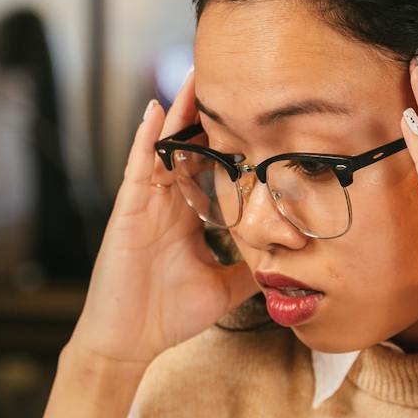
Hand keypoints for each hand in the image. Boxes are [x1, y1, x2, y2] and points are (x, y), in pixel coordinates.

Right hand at [66, 69, 258, 372]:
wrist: (127, 342)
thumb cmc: (166, 315)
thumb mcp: (224, 289)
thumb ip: (251, 271)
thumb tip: (289, 264)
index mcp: (189, 217)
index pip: (213, 168)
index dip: (232, 141)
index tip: (256, 114)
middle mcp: (168, 203)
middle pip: (190, 147)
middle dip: (208, 114)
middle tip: (233, 77)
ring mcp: (146, 203)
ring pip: (165, 146)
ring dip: (180, 111)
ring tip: (197, 75)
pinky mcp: (128, 210)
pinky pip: (138, 166)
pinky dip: (146, 137)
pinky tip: (157, 109)